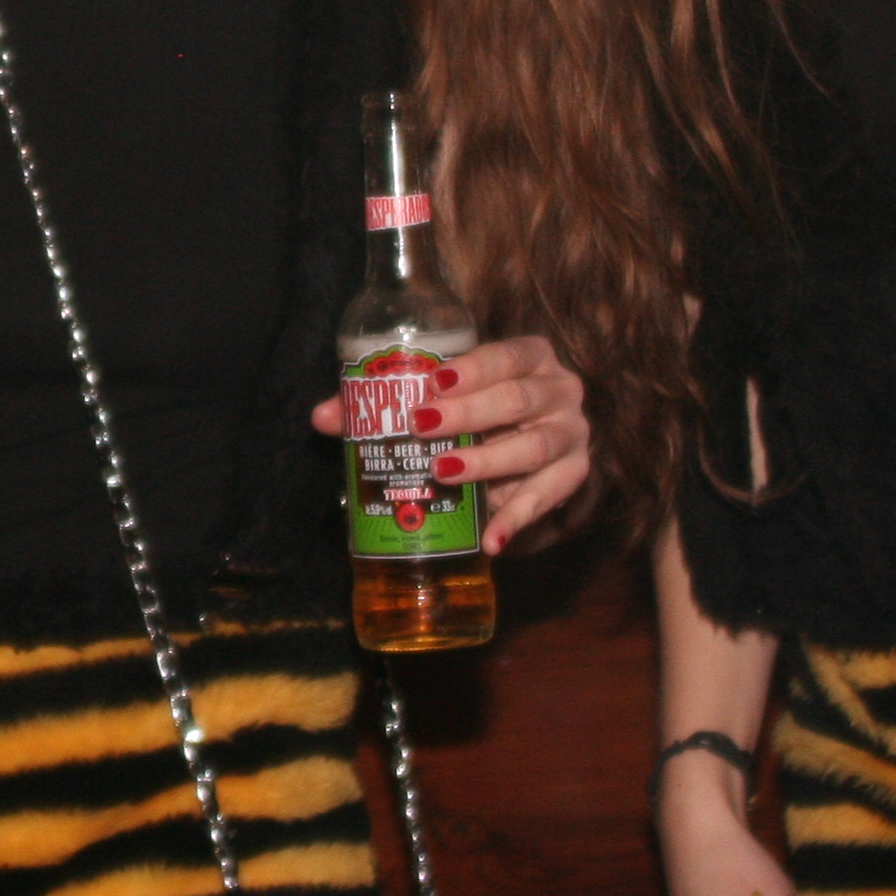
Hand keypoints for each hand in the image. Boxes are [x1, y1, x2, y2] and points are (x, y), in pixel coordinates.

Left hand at [310, 333, 593, 552]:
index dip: (475, 367)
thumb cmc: (479, 407)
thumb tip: (322, 417)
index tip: (436, 382)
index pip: (508, 355)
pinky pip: (546, 499)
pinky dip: (516, 520)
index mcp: (531, 356)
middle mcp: (560, 390)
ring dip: (487, 462)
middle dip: (469, 414)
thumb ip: (387, 402)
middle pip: (519, 400)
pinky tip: (490, 540)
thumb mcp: (445, 395)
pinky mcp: (574, 475)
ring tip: (443, 472)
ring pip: (534, 448)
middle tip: (421, 426)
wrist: (531, 435)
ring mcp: (572, 434)